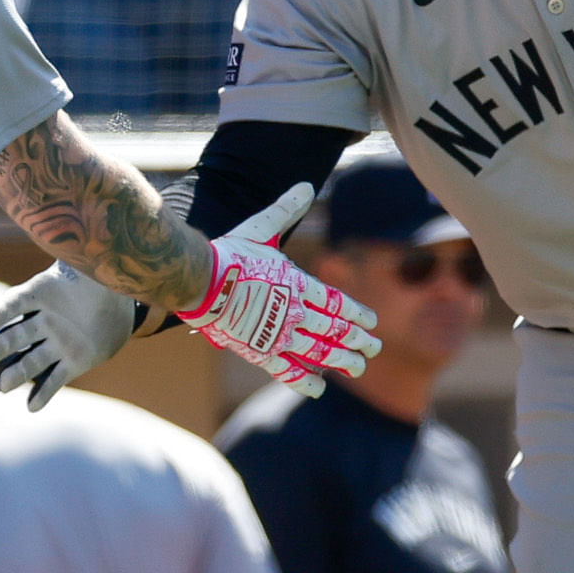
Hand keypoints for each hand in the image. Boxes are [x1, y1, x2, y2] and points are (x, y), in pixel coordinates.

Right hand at [0, 262, 135, 407]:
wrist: (114, 300)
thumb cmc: (93, 276)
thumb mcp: (85, 261)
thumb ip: (75, 252)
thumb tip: (75, 231)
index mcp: (41, 296)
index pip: (15, 302)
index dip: (1, 311)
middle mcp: (42, 322)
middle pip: (15, 336)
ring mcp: (55, 344)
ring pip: (30, 361)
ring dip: (15, 374)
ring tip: (2, 386)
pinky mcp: (72, 363)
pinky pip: (54, 380)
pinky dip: (42, 394)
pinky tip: (30, 407)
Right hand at [182, 184, 378, 397]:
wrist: (199, 280)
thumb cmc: (229, 252)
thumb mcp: (261, 228)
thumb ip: (286, 210)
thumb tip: (307, 185)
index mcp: (297, 284)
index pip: (337, 303)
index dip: (356, 314)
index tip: (371, 322)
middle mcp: (293, 312)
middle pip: (334, 330)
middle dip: (357, 341)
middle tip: (374, 348)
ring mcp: (277, 334)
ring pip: (317, 352)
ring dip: (340, 360)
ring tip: (357, 367)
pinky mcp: (258, 350)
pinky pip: (286, 370)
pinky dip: (303, 380)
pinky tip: (319, 387)